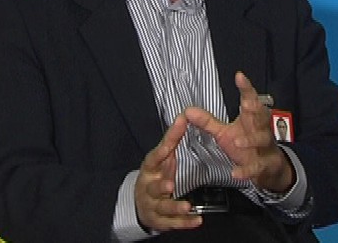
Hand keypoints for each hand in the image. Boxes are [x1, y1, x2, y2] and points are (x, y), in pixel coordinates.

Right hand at [134, 115, 201, 231]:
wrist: (140, 202)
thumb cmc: (155, 174)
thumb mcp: (162, 156)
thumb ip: (173, 138)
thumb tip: (185, 115)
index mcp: (150, 168)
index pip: (154, 158)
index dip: (162, 150)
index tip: (170, 144)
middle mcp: (149, 187)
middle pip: (154, 187)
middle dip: (161, 186)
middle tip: (171, 184)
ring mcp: (154, 205)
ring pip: (163, 207)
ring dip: (175, 206)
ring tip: (187, 206)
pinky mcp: (161, 220)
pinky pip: (173, 222)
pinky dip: (185, 222)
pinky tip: (197, 220)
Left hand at [185, 72, 294, 192]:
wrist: (268, 168)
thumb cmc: (246, 145)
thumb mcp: (225, 133)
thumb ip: (208, 122)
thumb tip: (188, 110)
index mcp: (250, 118)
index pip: (250, 99)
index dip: (246, 88)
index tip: (239, 76)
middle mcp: (260, 129)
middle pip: (261, 116)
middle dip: (255, 109)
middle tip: (247, 104)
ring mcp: (264, 147)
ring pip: (262, 139)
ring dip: (250, 139)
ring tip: (237, 141)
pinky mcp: (264, 165)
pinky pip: (257, 167)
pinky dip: (247, 170)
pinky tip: (236, 173)